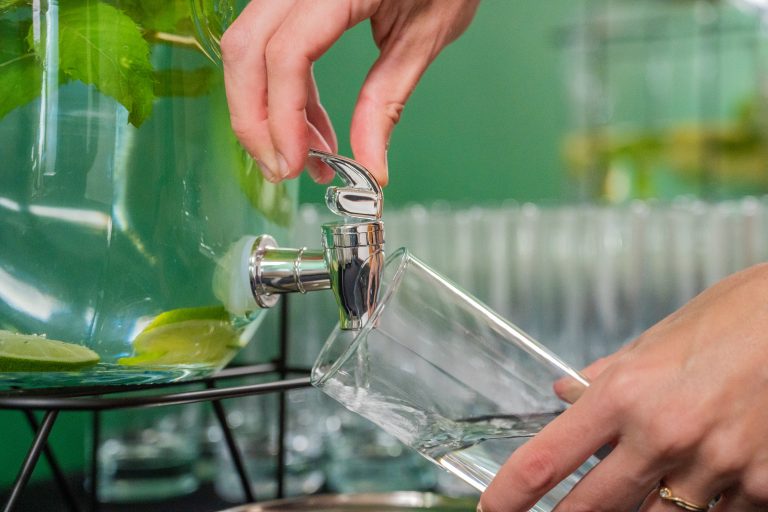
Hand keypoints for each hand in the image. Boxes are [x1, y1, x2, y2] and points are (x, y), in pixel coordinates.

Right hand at [221, 0, 478, 184]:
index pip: (287, 54)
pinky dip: (280, 90)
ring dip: (264, 110)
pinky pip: (267, 43)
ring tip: (305, 155)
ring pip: (246, 48)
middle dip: (255, 121)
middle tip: (283, 170)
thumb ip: (386, 103)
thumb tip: (369, 168)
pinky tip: (308, 125)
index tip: (295, 164)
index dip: (282, 118)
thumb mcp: (424, 38)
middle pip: (245, 51)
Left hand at [480, 262, 767, 511]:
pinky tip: (703, 485)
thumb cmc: (734, 319)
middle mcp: (664, 434)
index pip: (548, 457)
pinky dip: (702, 509)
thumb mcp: (657, 340)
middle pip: (594, 508)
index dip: (512, 491)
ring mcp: (716, 466)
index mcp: (626, 392)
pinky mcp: (762, 486)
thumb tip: (566, 397)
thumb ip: (608, 377)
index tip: (495, 507)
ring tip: (642, 489)